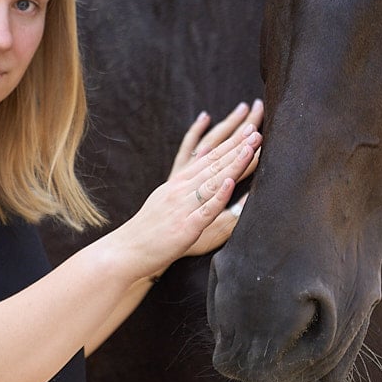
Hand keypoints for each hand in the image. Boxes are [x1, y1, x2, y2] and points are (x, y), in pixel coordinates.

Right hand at [112, 100, 262, 281]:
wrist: (125, 250)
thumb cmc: (148, 230)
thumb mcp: (166, 201)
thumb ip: (183, 189)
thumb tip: (200, 179)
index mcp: (178, 183)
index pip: (209, 159)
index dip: (231, 144)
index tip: (249, 131)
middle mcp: (180, 190)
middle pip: (214, 164)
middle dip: (237, 147)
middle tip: (256, 131)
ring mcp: (183, 207)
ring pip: (212, 180)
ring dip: (234, 164)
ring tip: (251, 149)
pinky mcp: (185, 227)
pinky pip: (205, 209)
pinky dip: (218, 195)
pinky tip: (229, 182)